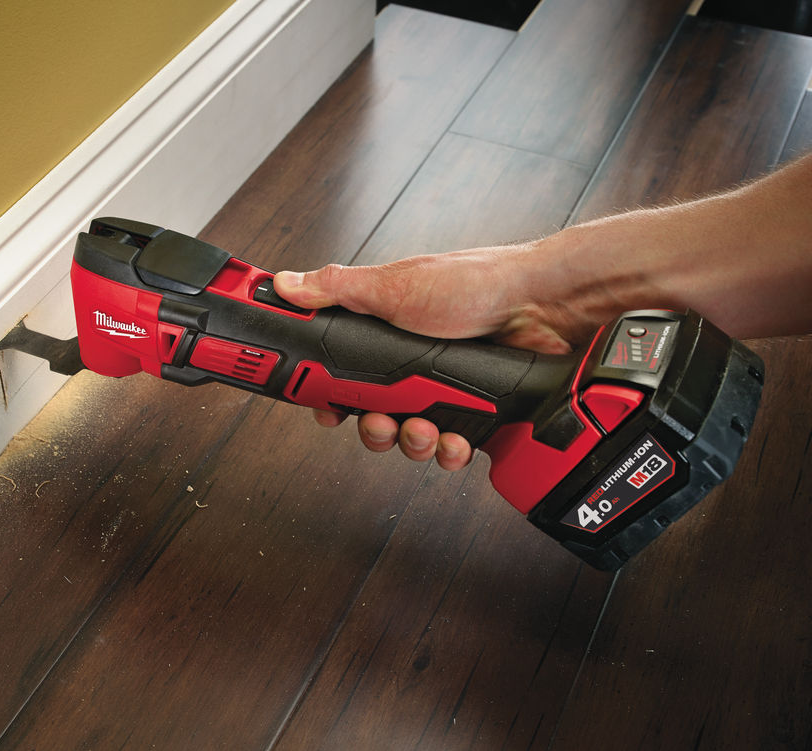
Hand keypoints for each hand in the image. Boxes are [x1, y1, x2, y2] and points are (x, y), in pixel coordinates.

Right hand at [273, 244, 593, 469]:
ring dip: (412, 442)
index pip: (340, 375)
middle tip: (382, 420)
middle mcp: (410, 366)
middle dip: (374, 428)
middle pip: (371, 416)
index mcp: (384, 337)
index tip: (323, 410)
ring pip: (409, 438)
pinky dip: (450, 450)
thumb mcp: (395, 285)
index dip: (327, 397)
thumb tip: (289, 283)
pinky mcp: (474, 414)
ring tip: (426, 428)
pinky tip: (456, 438)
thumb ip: (338, 290)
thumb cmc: (473, 285)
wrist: (543, 304)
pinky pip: (449, 448)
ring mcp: (442, 392)